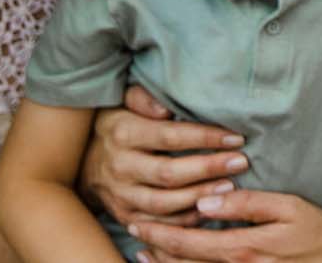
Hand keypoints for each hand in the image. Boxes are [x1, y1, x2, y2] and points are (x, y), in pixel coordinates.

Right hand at [81, 86, 248, 227]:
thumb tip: (165, 107)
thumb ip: (142, 97)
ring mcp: (121, 195)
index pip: (170, 136)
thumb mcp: (122, 102)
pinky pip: (159, 224)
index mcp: (123, 133)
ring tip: (231, 186)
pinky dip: (186, 220)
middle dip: (209, 168)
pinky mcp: (125, 216)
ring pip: (165, 204)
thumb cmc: (116, 125)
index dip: (205, 137)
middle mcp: (120, 167)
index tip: (235, 137)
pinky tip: (210, 208)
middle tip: (241, 162)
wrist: (80, 162)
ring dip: (201, 196)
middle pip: (170, 173)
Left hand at [131, 190, 321, 262]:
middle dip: (156, 248)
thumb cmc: (319, 233)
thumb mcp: (289, 208)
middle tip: (134, 232)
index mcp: (242, 249)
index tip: (137, 221)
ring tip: (144, 254)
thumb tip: (207, 201)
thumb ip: (247, 205)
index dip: (160, 233)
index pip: (189, 243)